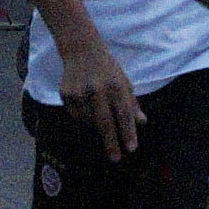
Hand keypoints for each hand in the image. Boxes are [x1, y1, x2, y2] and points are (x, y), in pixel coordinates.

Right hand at [60, 37, 142, 161]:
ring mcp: (80, 93)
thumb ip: (132, 103)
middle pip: (105, 124)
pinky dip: (84, 121)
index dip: (128, 133)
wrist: (81, 50)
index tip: (131, 149)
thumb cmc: (108, 69)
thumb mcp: (124, 82)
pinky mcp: (66, 94)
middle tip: (116, 158)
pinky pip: (76, 117)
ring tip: (103, 128)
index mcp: (116, 85)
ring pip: (89, 123)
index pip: (124, 114)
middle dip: (111, 144)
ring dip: (97, 130)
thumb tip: (142, 123)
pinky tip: (89, 113)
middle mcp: (97, 89)